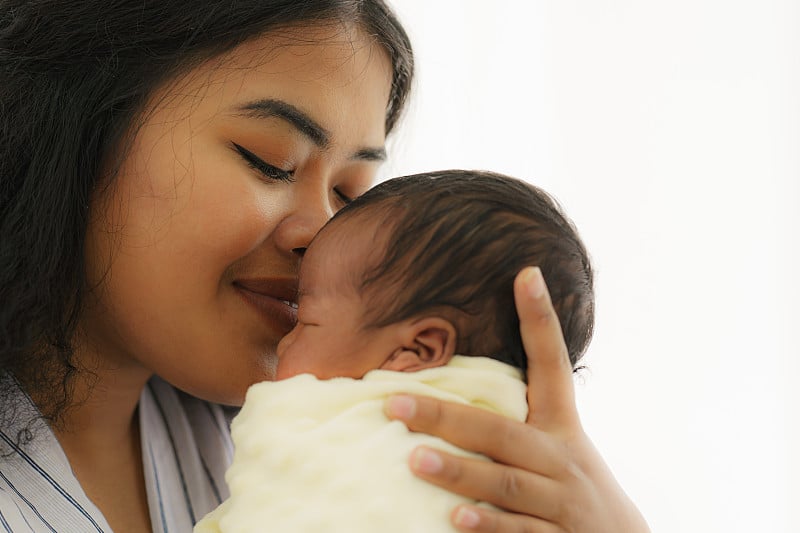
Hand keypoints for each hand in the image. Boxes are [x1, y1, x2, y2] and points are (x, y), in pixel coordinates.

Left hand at [384, 267, 649, 531]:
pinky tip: (455, 518)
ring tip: (415, 461)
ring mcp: (562, 502)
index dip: (541, 320)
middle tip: (395, 405)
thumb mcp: (557, 444)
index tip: (525, 274)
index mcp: (561, 425)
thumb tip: (452, 394)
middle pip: (503, 432)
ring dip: (461, 472)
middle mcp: (562, 458)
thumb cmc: (570, 484)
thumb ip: (515, 420)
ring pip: (508, 484)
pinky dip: (489, 526)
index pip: (553, 365)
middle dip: (448, 418)